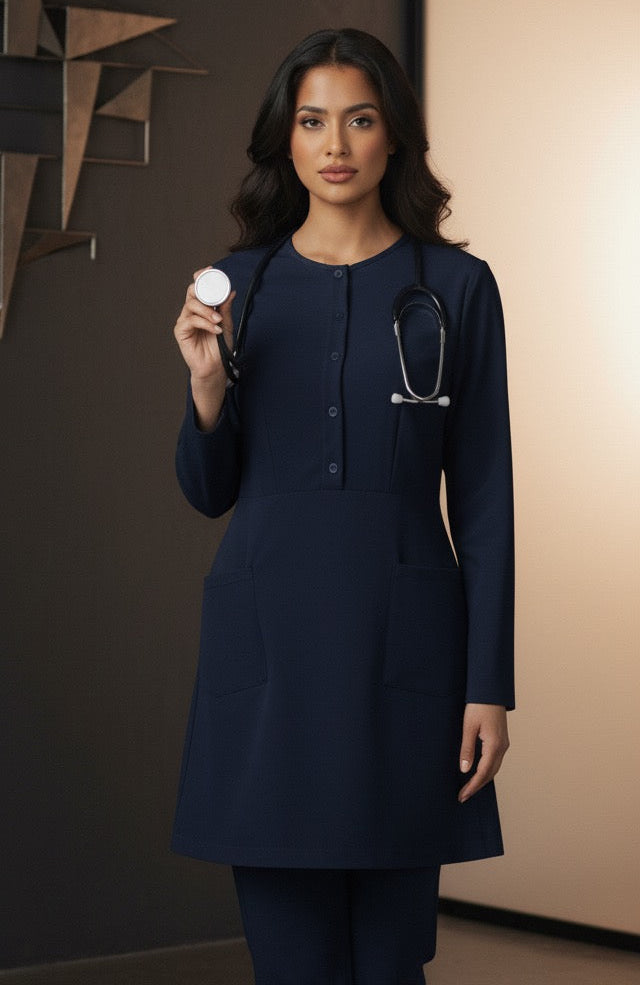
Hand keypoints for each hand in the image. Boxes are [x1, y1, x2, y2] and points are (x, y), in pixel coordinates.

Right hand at [173, 268, 235, 383]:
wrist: (215, 366)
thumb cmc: (219, 347)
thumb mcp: (227, 324)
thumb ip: (226, 308)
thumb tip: (231, 292)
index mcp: (202, 307)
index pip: (199, 287)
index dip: (202, 276)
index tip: (211, 270)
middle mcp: (192, 311)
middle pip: (192, 291)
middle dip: (204, 291)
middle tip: (216, 298)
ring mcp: (185, 320)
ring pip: (191, 305)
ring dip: (207, 311)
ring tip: (218, 321)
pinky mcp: (181, 331)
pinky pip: (190, 320)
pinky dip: (204, 323)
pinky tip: (214, 329)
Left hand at [458, 703, 509, 802]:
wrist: (491, 690)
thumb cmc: (479, 706)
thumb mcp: (468, 727)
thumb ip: (467, 749)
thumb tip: (464, 770)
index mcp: (494, 746)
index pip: (482, 773)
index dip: (472, 786)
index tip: (462, 796)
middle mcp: (502, 747)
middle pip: (490, 774)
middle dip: (477, 786)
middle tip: (463, 796)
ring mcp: (504, 744)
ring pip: (494, 768)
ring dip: (482, 779)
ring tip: (469, 788)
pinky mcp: (501, 740)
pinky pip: (495, 760)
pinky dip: (486, 770)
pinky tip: (478, 772)